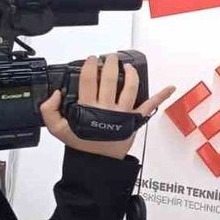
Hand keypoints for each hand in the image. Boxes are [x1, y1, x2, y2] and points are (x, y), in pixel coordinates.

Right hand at [40, 54, 175, 159]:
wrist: (95, 162)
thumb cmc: (80, 143)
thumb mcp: (57, 129)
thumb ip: (49, 110)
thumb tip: (55, 94)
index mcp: (87, 108)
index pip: (88, 80)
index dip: (90, 66)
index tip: (92, 59)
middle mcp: (106, 108)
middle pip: (109, 79)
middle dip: (110, 64)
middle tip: (110, 57)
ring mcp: (122, 113)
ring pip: (129, 88)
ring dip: (130, 73)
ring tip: (128, 66)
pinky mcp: (134, 120)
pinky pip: (149, 106)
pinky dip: (161, 96)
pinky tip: (170, 87)